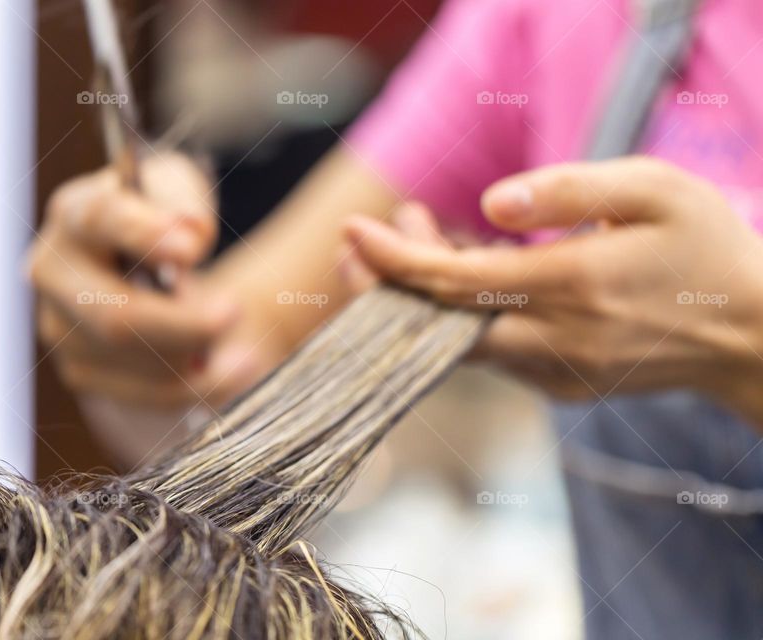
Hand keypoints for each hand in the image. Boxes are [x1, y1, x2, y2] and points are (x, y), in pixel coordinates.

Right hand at [26, 151, 253, 408]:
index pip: (99, 221)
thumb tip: (189, 237)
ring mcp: (61, 328)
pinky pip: (149, 393)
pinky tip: (239, 370)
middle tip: (235, 313)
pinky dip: (202, 386)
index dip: (144, 235)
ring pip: (138, 362)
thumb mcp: (178, 191)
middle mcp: (54, 273)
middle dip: (183, 325)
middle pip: (114, 316)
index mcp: (74, 213)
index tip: (192, 249)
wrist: (147, 265)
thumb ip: (183, 203)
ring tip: (249, 350)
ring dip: (200, 355)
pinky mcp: (82, 370)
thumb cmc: (161, 219)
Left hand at [344, 158, 762, 425]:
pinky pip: (489, 352)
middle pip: (438, 324)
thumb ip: (568, 191)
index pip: (453, 283)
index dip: (394, 261)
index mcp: (571, 287)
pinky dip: (464, 314)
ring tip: (426, 233)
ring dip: (429, 293)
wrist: (751, 333)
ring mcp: (554, 372)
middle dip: (388, 283)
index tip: (353, 232)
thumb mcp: (653, 191)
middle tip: (368, 237)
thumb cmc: (704, 249)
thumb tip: (488, 203)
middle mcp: (554, 341)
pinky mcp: (558, 385)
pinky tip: (472, 269)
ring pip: (459, 341)